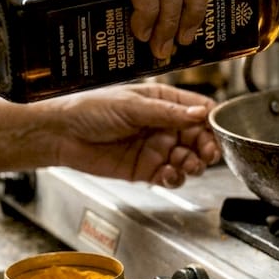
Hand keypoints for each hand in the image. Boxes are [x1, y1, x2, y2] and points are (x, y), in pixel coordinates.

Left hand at [39, 83, 221, 187]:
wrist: (61, 134)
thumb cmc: (89, 109)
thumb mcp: (131, 105)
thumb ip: (166, 112)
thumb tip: (199, 114)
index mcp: (162, 101)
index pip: (197, 110)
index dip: (210, 121)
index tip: (217, 130)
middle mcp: (163, 125)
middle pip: (198, 137)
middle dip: (206, 146)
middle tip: (207, 154)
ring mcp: (156, 148)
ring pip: (188, 159)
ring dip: (193, 164)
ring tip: (187, 164)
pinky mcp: (146, 169)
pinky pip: (170, 176)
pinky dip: (175, 177)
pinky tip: (169, 174)